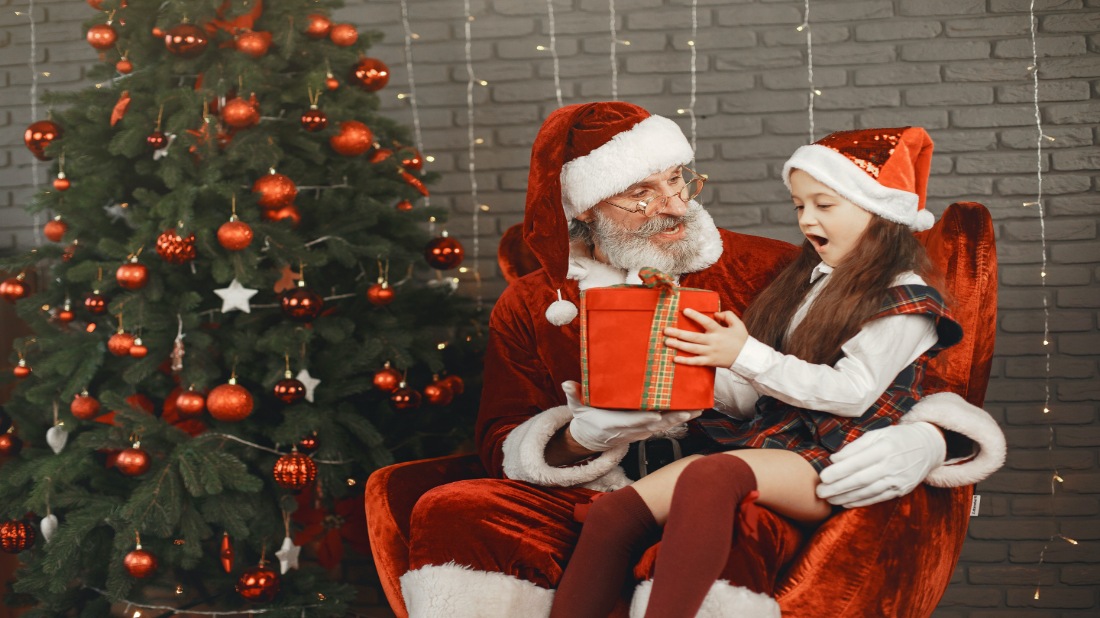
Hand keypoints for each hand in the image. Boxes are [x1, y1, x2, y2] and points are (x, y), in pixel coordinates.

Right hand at [561, 381, 700, 451]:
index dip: (645, 419)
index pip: (632, 422)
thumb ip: (574, 395)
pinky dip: (679, 419)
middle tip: (689, 410)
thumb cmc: (586, 419)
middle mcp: (631, 430)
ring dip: (682, 419)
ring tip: (698, 409)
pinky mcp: (646, 430)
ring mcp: (640, 431)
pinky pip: (665, 425)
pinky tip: (693, 411)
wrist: (591, 437)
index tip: (656, 414)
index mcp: (615, 424)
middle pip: (655, 425)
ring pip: (664, 426)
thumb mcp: (577, 408)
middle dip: (673, 419)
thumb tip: (567, 384)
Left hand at [664, 308, 747, 367]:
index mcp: (719, 331)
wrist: (747, 358)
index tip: (684, 310)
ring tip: (666, 341)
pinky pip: (696, 362)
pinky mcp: (710, 362)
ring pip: (692, 349)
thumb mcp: (738, 324)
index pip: (705, 321)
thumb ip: (727, 315)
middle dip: (679, 333)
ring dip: (678, 345)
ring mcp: (710, 353)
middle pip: (693, 337)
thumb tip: (715, 314)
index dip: (695, 316)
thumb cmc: (741, 340)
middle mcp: (713, 342)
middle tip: (666, 330)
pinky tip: (675, 358)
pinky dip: (685, 361)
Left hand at [816, 422, 945, 507]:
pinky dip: (861, 501)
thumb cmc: (897, 437)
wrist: (929, 447)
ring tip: (829, 500)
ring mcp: (899, 479)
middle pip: (861, 479)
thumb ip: (855, 447)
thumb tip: (834, 459)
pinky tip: (846, 502)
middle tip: (820, 493)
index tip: (823, 477)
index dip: (839, 471)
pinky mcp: (902, 489)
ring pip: (868, 491)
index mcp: (885, 447)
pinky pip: (878, 498)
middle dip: (838, 488)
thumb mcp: (877, 434)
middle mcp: (893, 465)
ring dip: (846, 497)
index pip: (858, 462)